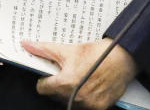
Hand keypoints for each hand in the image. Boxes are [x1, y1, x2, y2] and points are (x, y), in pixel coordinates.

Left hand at [21, 38, 136, 109]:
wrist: (122, 59)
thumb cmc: (96, 54)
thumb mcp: (67, 50)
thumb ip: (43, 50)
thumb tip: (26, 45)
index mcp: (66, 83)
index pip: (42, 89)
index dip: (43, 80)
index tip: (48, 74)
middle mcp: (77, 97)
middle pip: (55, 96)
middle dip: (57, 85)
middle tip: (65, 73)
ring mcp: (89, 104)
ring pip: (69, 102)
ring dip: (70, 92)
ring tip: (78, 78)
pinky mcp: (100, 107)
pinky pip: (84, 106)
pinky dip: (84, 97)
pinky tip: (88, 85)